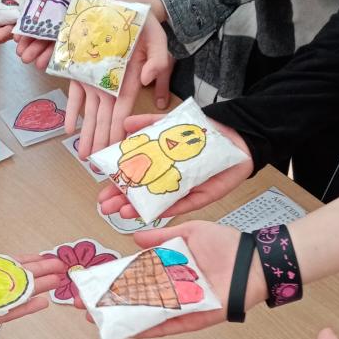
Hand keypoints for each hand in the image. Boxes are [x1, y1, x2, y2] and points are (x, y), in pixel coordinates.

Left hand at [0, 239, 62, 338]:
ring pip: (12, 295)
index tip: (35, 256)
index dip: (15, 260)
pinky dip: (22, 308)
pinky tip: (41, 301)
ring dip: (37, 286)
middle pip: (9, 280)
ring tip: (59, 279)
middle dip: (35, 272)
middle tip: (58, 266)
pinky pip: (1, 314)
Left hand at [15, 0, 105, 69]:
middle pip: (47, 43)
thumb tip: (88, 30)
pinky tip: (17, 37)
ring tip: (19, 52)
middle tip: (25, 59)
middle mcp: (61, 28)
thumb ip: (90, 17)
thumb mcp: (93, 3)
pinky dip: (25, 29)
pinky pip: (32, 21)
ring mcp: (52, 21)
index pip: (61, 47)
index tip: (41, 64)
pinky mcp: (43, 11)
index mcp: (74, 31)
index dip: (50, 56)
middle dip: (36, 51)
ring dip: (28, 44)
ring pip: (38, 35)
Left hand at [66, 10, 171, 158]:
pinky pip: (77, 95)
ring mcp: (97, 79)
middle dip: (101, 141)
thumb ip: (157, 60)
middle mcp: (113, 85)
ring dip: (87, 134)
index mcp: (131, 82)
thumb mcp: (157, 40)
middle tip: (96, 163)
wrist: (127, 6)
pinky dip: (73, 112)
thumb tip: (146, 78)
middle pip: (105, 118)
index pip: (124, 112)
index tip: (115, 150)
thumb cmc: (146, 25)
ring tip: (83, 155)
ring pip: (91, 112)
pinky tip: (69, 130)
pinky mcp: (83, 71)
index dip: (118, 131)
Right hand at [76, 221, 265, 337]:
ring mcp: (181, 306)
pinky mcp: (194, 319)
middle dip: (107, 303)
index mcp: (170, 269)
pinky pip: (167, 326)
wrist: (255, 261)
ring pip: (144, 315)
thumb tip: (135, 239)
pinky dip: (148, 329)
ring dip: (120, 318)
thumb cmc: (228, 244)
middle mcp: (172, 290)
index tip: (91, 282)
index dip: (111, 280)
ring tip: (97, 319)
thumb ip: (162, 238)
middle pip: (133, 299)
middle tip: (83, 305)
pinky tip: (128, 330)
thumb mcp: (190, 232)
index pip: (133, 276)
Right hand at [98, 114, 253, 218]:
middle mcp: (168, 179)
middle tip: (105, 207)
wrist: (236, 136)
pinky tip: (147, 214)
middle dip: (121, 200)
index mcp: (159, 164)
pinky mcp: (198, 197)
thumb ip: (149, 124)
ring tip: (120, 212)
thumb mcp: (171, 124)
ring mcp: (181, 189)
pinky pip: (178, 206)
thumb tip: (124, 124)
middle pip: (140, 193)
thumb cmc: (204, 132)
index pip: (133, 177)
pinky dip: (163, 210)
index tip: (101, 190)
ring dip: (136, 208)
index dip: (117, 184)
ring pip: (155, 203)